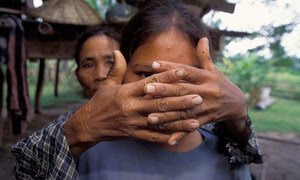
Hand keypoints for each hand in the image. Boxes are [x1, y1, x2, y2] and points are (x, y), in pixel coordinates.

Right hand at [64, 50, 201, 156]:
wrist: (88, 125)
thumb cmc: (98, 103)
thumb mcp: (105, 85)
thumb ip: (115, 69)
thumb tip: (118, 51)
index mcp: (126, 92)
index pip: (151, 83)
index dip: (168, 76)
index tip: (183, 71)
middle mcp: (131, 107)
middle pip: (160, 103)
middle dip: (180, 101)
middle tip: (198, 97)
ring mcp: (133, 122)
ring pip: (160, 122)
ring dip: (179, 120)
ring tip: (196, 119)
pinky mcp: (134, 134)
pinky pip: (153, 136)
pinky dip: (167, 137)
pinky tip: (180, 136)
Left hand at [144, 38, 247, 142]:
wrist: (238, 105)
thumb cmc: (221, 84)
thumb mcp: (215, 70)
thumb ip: (205, 56)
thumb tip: (202, 38)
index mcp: (207, 77)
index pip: (186, 71)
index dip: (170, 67)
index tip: (154, 65)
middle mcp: (207, 91)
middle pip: (183, 91)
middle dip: (165, 90)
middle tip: (147, 89)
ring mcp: (207, 107)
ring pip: (185, 111)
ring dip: (168, 115)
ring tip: (150, 117)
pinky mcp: (206, 120)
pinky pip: (192, 127)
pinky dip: (181, 134)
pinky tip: (169, 140)